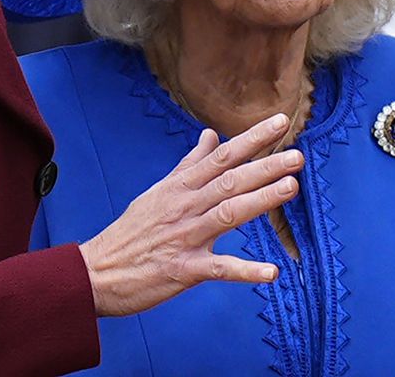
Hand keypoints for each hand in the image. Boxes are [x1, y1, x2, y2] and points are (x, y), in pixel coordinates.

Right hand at [79, 113, 303, 315]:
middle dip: (265, 166)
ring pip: (229, 213)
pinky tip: (271, 272)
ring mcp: (185, 237)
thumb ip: (189, 164)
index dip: (253, 138)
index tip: (281, 122)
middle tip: (298, 156)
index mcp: (182, 185)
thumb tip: (211, 135)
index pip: (223, 155)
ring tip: (291, 187)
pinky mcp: (183, 270)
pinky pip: (218, 269)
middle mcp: (186, 205)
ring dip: (261, 200)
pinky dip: (245, 271)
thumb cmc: (132, 230)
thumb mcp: (159, 190)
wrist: (97, 273)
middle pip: (231, 180)